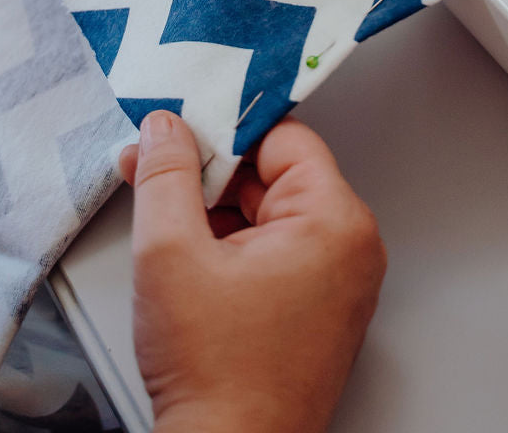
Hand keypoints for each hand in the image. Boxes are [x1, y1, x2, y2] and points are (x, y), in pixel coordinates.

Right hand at [118, 111, 385, 432]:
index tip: (182, 130)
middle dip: (210, 174)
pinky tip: (192, 262)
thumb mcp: (170, 252)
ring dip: (215, 211)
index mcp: (335, 222)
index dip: (224, 130)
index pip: (281, 137)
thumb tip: (166, 128)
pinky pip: (274, 249)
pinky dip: (231, 246)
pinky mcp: (317, 307)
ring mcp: (337, 281)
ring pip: (268, 211)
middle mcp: (349, 248)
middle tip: (158, 177)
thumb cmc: (217, 378)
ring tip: (171, 235)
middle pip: (273, 173)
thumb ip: (165, 174)